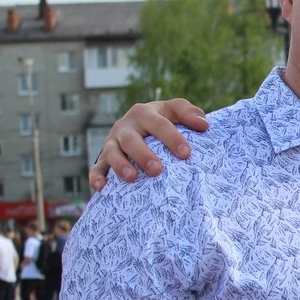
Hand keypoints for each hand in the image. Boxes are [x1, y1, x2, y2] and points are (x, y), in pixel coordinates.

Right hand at [89, 99, 209, 190]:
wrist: (136, 124)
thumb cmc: (162, 119)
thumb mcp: (174, 110)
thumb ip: (189, 114)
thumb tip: (204, 125)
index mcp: (144, 113)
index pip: (159, 124)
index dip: (172, 138)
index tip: (186, 154)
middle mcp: (125, 127)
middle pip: (131, 140)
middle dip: (143, 154)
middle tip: (157, 170)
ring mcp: (112, 143)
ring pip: (111, 153)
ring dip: (120, 165)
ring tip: (132, 178)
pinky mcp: (103, 158)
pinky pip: (96, 168)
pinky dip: (96, 177)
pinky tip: (102, 188)